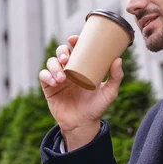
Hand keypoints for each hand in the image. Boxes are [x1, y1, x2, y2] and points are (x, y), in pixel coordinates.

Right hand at [39, 35, 123, 150]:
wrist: (83, 124)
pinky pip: (43, 76)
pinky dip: (47, 76)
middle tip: (66, 59)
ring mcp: (58, 78)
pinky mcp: (49, 87)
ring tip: (62, 78)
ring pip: (51, 62)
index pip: (76, 49)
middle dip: (61, 51)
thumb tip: (118, 60)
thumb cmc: (96, 106)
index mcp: (82, 66)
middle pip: (61, 52)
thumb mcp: (109, 92)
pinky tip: (55, 82)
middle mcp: (69, 69)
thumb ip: (116, 77)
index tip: (74, 39)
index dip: (73, 41)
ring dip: (54, 66)